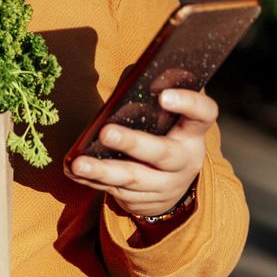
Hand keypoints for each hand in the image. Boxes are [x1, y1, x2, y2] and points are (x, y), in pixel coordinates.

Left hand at [67, 88, 215, 218]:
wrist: (170, 185)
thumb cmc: (163, 135)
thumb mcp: (167, 118)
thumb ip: (151, 97)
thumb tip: (131, 76)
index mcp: (192, 132)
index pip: (202, 114)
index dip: (188, 104)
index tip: (164, 96)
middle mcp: (183, 161)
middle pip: (161, 153)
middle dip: (132, 143)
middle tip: (107, 132)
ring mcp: (164, 185)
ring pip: (133, 178)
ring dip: (103, 170)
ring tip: (79, 162)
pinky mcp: (141, 200)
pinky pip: (114, 189)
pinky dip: (91, 180)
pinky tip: (73, 170)